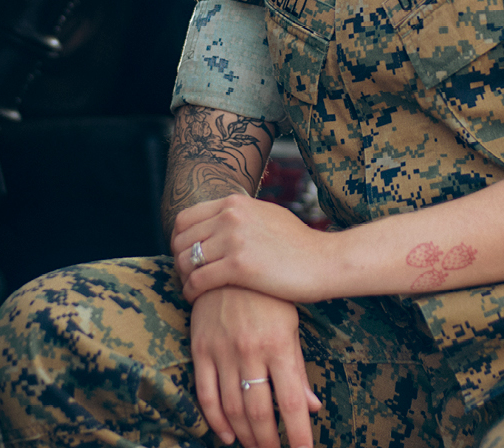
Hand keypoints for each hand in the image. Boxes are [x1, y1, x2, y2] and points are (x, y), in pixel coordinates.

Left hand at [172, 194, 335, 303]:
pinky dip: (191, 292)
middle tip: (187, 276)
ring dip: (184, 278)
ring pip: (186, 260)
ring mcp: (234, 239)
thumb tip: (221, 218)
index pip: (185, 218)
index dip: (179, 240)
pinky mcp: (239, 266)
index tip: (185, 257)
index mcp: (235, 203)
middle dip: (178, 260)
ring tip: (192, 289)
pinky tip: (196, 299)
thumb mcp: (267, 216)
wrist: (325, 261)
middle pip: (181, 239)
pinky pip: (198, 280)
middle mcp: (231, 216)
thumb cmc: (299, 245)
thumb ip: (241, 215)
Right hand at [189, 286, 321, 447]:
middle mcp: (250, 351)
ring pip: (232, 407)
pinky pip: (205, 393)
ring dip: (244, 434)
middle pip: (259, 411)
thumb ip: (298, 369)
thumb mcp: (291, 327)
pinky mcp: (200, 349)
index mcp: (279, 345)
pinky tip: (227, 435)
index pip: (292, 402)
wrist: (229, 263)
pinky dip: (215, 419)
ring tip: (255, 447)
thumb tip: (312, 408)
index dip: (299, 434)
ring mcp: (222, 351)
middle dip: (268, 440)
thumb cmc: (268, 295)